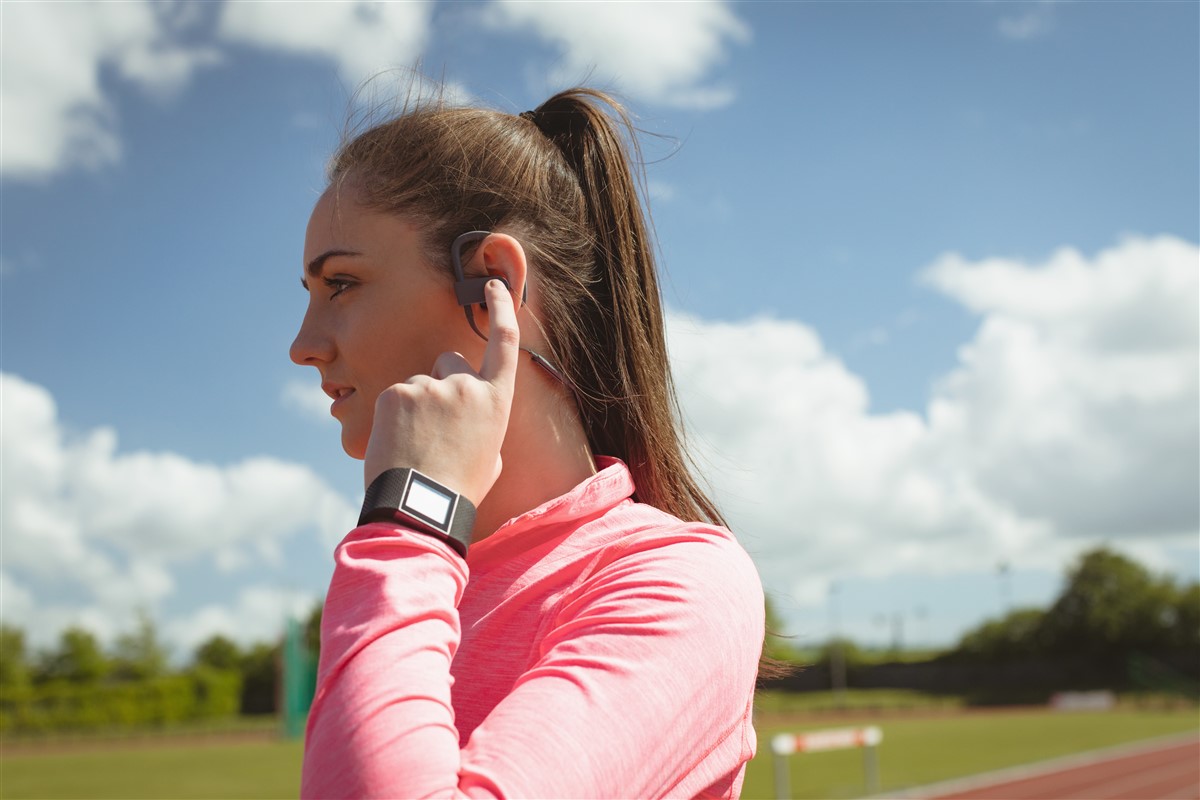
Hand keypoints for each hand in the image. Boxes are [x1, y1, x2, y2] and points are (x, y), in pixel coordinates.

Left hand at [363, 279, 518, 505]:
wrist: (419, 505)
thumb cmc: (458, 489)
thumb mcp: (489, 457)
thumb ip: (483, 424)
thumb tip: (470, 416)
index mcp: (495, 401)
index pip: (505, 341)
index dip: (502, 308)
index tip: (494, 285)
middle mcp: (466, 385)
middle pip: (449, 360)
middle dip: (442, 381)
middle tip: (435, 424)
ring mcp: (429, 386)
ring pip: (418, 383)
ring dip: (415, 406)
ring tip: (414, 445)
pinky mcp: (396, 393)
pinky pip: (394, 396)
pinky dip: (392, 416)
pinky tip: (397, 443)